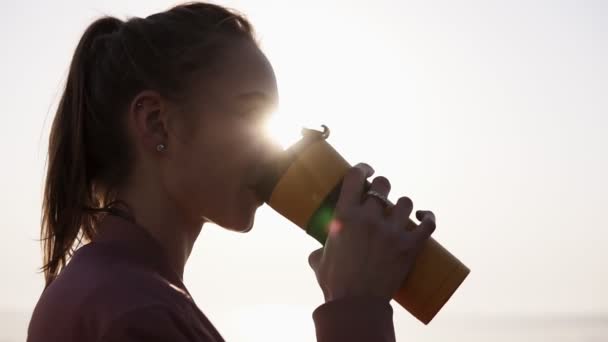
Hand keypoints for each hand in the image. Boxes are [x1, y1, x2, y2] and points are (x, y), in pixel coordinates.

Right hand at [308, 163, 435, 301]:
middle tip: (381, 199)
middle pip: (383, 185)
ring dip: (402, 206)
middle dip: (383, 188)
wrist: (356, 305)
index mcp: (345, 215)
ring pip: (405, 202)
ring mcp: (391, 231)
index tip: (368, 170)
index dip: (364, 167)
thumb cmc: (335, 282)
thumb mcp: (320, 260)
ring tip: (400, 214)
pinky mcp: (410, 246)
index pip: (356, 176)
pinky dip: (428, 218)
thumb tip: (317, 252)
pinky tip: (424, 217)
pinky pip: (428, 224)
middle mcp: (369, 218)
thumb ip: (319, 250)